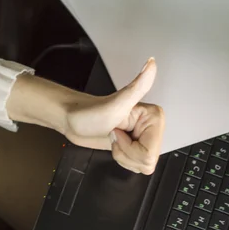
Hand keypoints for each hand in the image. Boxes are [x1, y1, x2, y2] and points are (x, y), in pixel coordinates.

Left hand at [65, 58, 163, 173]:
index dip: (130, 148)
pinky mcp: (136, 146)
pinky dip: (124, 160)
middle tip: (114, 135)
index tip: (118, 130)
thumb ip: (137, 85)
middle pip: (147, 160)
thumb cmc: (88, 112)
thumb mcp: (116, 104)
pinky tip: (116, 145)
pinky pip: (137, 166)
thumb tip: (151, 63)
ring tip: (114, 139)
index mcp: (155, 117)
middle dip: (126, 154)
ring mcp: (145, 137)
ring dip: (124, 157)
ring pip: (143, 165)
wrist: (73, 120)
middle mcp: (153, 127)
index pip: (150, 152)